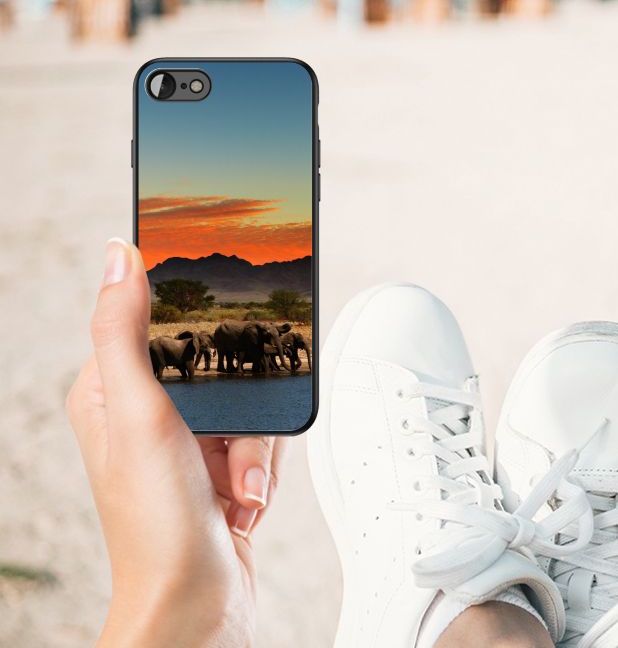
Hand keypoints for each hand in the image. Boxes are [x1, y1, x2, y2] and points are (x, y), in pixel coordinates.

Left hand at [66, 239, 285, 646]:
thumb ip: (126, 332)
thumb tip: (119, 254)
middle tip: (228, 445)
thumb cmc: (157, 526)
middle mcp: (146, 415)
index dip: (192, 316)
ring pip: (249, 403)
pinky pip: (261, 441)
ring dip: (255, 449)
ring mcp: (186, 444)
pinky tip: (243, 500)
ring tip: (237, 486)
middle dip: (241, 408)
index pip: (154, 322)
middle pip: (219, 364)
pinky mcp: (219, 469)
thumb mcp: (139, 414)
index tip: (221, 305)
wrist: (197, 607)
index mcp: (110, 392)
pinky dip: (262, 471)